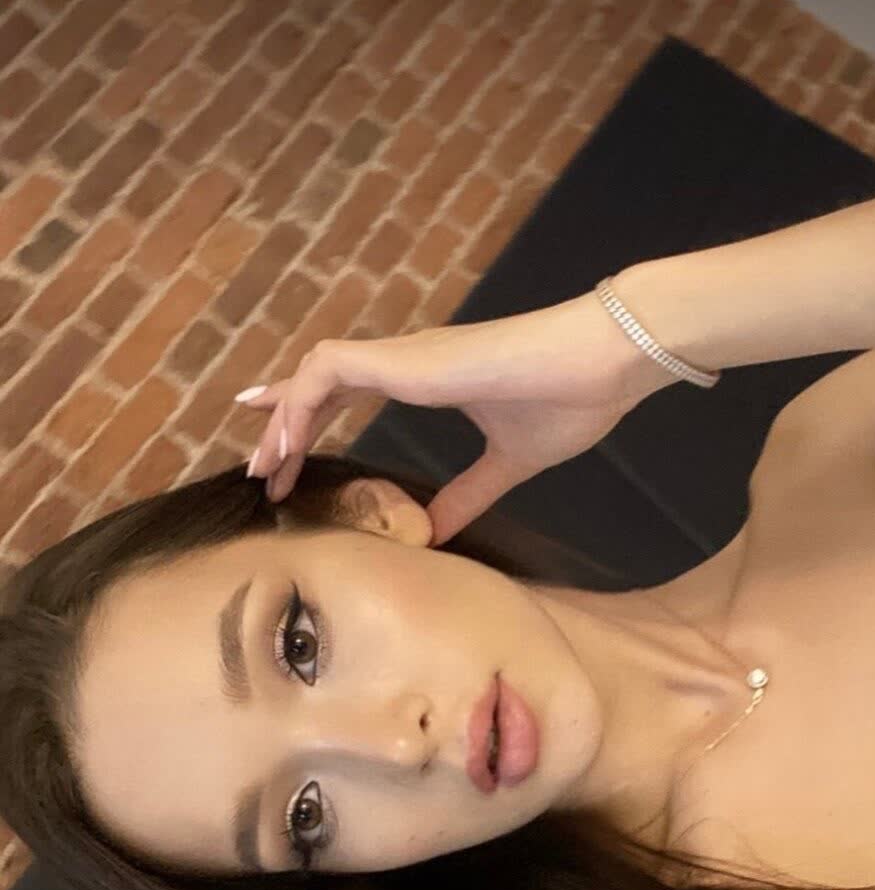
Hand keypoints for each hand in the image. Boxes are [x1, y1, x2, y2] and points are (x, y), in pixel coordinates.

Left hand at [236, 290, 677, 545]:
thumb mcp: (509, 463)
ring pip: (315, 374)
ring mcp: (404, 356)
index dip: (309, 416)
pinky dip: (300, 402)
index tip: (279, 452)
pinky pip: (328, 370)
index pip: (350, 390)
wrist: (600, 363)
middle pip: (321, 383)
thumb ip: (469, 495)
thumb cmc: (568, 400)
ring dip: (284, 417)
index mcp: (428, 379)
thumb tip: (437, 534)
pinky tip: (286, 442)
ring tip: (264, 465)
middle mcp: (407, 362)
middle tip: (259, 469)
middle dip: (283, 424)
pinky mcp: (406, 358)